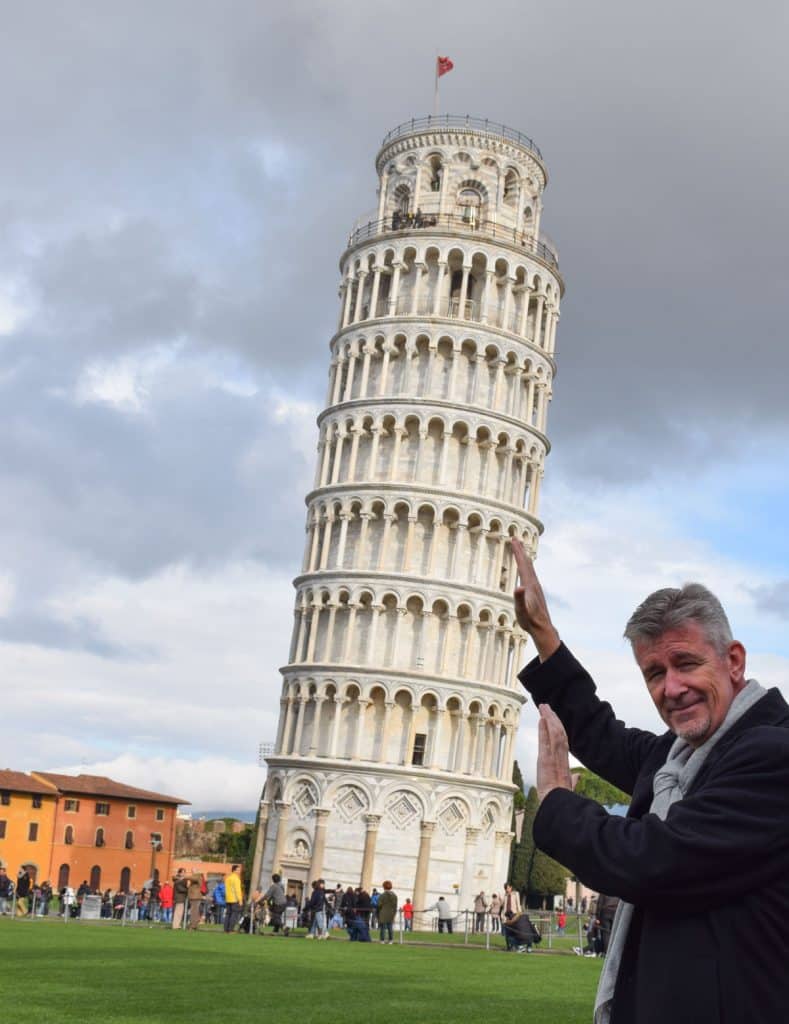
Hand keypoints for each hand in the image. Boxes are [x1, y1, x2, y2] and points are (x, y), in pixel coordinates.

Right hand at [511, 538, 559, 660]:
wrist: (542, 628)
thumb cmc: (530, 620)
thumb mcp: (521, 611)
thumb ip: (519, 599)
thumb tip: (518, 587)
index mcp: (530, 584)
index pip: (523, 564)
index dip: (518, 552)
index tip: (514, 539)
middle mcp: (534, 583)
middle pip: (527, 563)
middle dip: (521, 551)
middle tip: (516, 539)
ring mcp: (535, 588)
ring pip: (530, 568)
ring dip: (524, 558)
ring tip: (520, 551)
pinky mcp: (535, 592)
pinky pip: (530, 575)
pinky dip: (527, 568)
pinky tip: (525, 570)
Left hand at [536, 703, 571, 800]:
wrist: (556, 806)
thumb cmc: (560, 799)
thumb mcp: (568, 789)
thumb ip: (573, 781)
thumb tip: (577, 777)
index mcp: (564, 765)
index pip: (562, 742)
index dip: (558, 728)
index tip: (552, 719)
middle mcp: (561, 759)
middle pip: (560, 734)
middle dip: (553, 719)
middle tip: (546, 706)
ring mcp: (554, 758)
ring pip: (555, 734)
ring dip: (549, 718)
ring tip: (543, 707)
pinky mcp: (547, 760)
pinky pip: (548, 740)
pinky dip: (545, 728)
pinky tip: (542, 718)